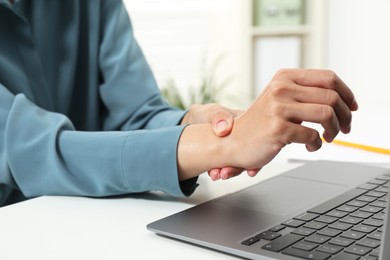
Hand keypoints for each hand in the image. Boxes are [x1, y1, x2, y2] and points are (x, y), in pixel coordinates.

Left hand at [181, 104, 259, 179]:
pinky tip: (212, 174)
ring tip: (216, 174)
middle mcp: (244, 138)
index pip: (259, 141)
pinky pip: (225, 166)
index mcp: (248, 124)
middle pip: (249, 156)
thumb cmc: (206, 115)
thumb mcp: (212, 112)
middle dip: (238, 168)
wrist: (191, 124)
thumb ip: (219, 116)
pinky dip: (219, 172)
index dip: (258, 157)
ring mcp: (235, 150)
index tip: (250, 169)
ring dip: (228, 172)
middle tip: (225, 172)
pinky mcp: (225, 157)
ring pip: (237, 164)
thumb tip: (224, 128)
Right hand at [225, 69, 357, 169]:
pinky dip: (316, 144)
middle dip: (345, 116)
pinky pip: (312, 136)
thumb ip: (304, 93)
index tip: (352, 107)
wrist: (233, 140)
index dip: (347, 93)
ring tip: (328, 138)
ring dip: (334, 130)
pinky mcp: (277, 129)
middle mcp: (281, 88)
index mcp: (284, 77)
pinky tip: (310, 147)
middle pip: (332, 96)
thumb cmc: (261, 122)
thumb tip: (342, 97)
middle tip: (345, 128)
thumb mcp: (280, 98)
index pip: (328, 77)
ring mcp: (278, 108)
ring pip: (326, 114)